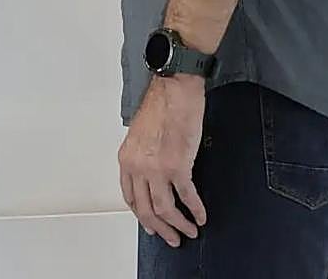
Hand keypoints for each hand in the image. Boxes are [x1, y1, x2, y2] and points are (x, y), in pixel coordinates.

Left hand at [118, 75, 207, 247]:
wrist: (174, 91)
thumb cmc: (160, 106)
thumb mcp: (140, 135)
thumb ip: (142, 157)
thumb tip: (153, 176)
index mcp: (126, 159)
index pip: (130, 196)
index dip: (141, 215)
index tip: (151, 224)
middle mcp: (137, 167)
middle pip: (145, 209)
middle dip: (160, 228)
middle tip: (171, 238)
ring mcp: (157, 169)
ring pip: (164, 210)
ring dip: (178, 225)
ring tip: (189, 231)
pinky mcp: (178, 166)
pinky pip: (187, 197)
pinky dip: (195, 210)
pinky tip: (201, 217)